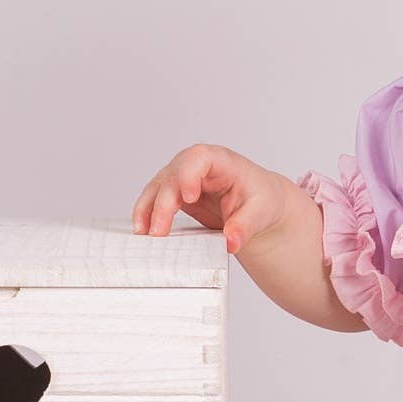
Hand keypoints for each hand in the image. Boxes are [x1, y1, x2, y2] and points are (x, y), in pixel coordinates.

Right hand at [131, 144, 289, 256]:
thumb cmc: (260, 199)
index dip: (189, 175)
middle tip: (159, 232)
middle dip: (163, 205)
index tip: (188, 198)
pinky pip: (154, 201)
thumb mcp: (261, 212)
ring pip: (156, 189)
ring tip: (143, 234)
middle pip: (172, 178)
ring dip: (147, 210)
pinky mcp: (173, 194)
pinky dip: (146, 216)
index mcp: (220, 161)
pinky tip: (141, 232)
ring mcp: (180, 178)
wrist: (256, 204)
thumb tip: (231, 242)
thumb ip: (245, 226)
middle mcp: (195, 165)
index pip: (199, 159)